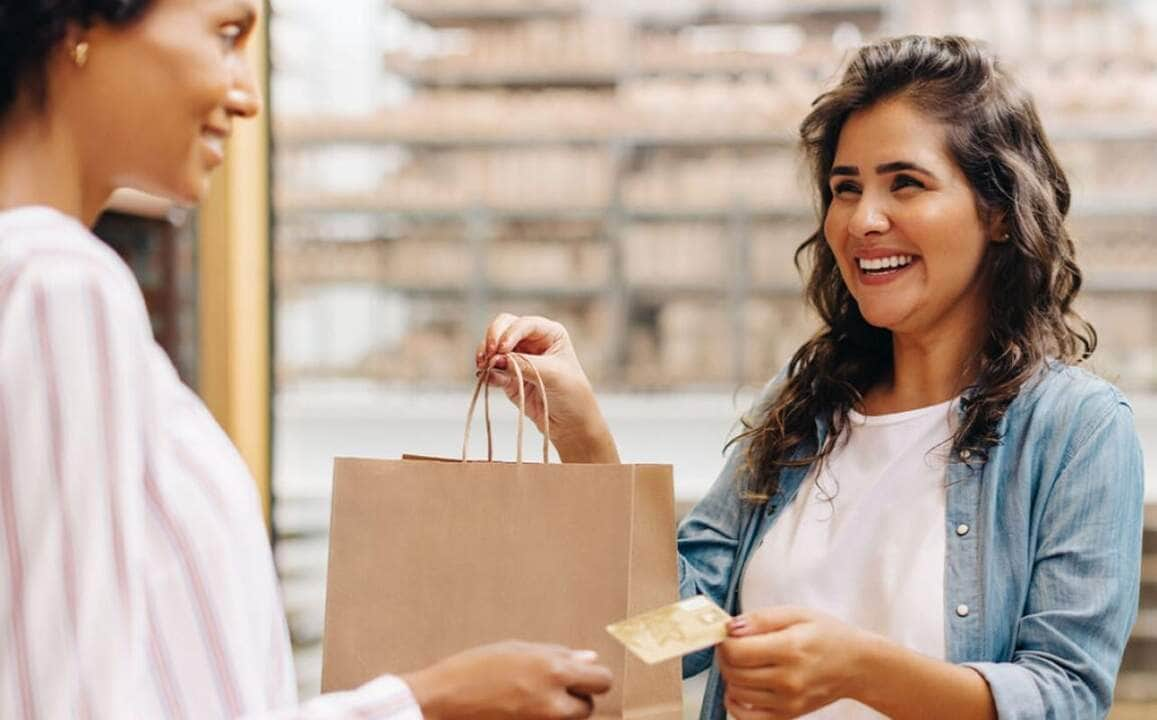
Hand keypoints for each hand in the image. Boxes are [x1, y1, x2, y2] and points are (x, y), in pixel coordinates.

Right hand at [402, 641, 612, 719]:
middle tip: (553, 688)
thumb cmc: (476, 668)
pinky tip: (523, 708)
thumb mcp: (518, 649)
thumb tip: (590, 658)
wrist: (443, 701)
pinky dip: (545, 719)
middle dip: (577, 698)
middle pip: (589, 707)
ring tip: (534, 699)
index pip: (602, 680)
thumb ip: (558, 655)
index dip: (592, 677)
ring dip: (562, 711)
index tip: (581, 675)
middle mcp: (554, 702)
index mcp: (554, 671)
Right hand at [475, 313, 617, 462]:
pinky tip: (485, 378)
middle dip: (493, 338)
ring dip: (485, 354)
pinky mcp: (508, 377)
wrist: (570, 423)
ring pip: (493, 347)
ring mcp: (518, 358)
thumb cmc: (572, 394)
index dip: (510, 333)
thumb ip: (525, 365)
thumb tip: (496, 360)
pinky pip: (491, 370)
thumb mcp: (553, 375)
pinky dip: (486, 372)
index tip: (502, 349)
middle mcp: (532, 341)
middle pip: (504, 327)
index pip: (524, 324)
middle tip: (488, 354)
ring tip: (482, 367)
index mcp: (549, 333)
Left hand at [717, 607, 869, 719]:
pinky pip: (746, 717)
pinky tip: (741, 687)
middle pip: (733, 672)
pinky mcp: (787, 715)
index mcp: (789, 649)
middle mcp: (788, 679)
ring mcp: (787, 702)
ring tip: (743, 662)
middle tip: (733, 645)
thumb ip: (761, 619)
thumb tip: (730, 627)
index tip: (728, 633)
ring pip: (736, 692)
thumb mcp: (796, 614)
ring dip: (731, 676)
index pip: (736, 651)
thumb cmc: (827, 635)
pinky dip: (735, 702)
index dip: (724, 641)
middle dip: (725, 656)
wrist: (856, 665)